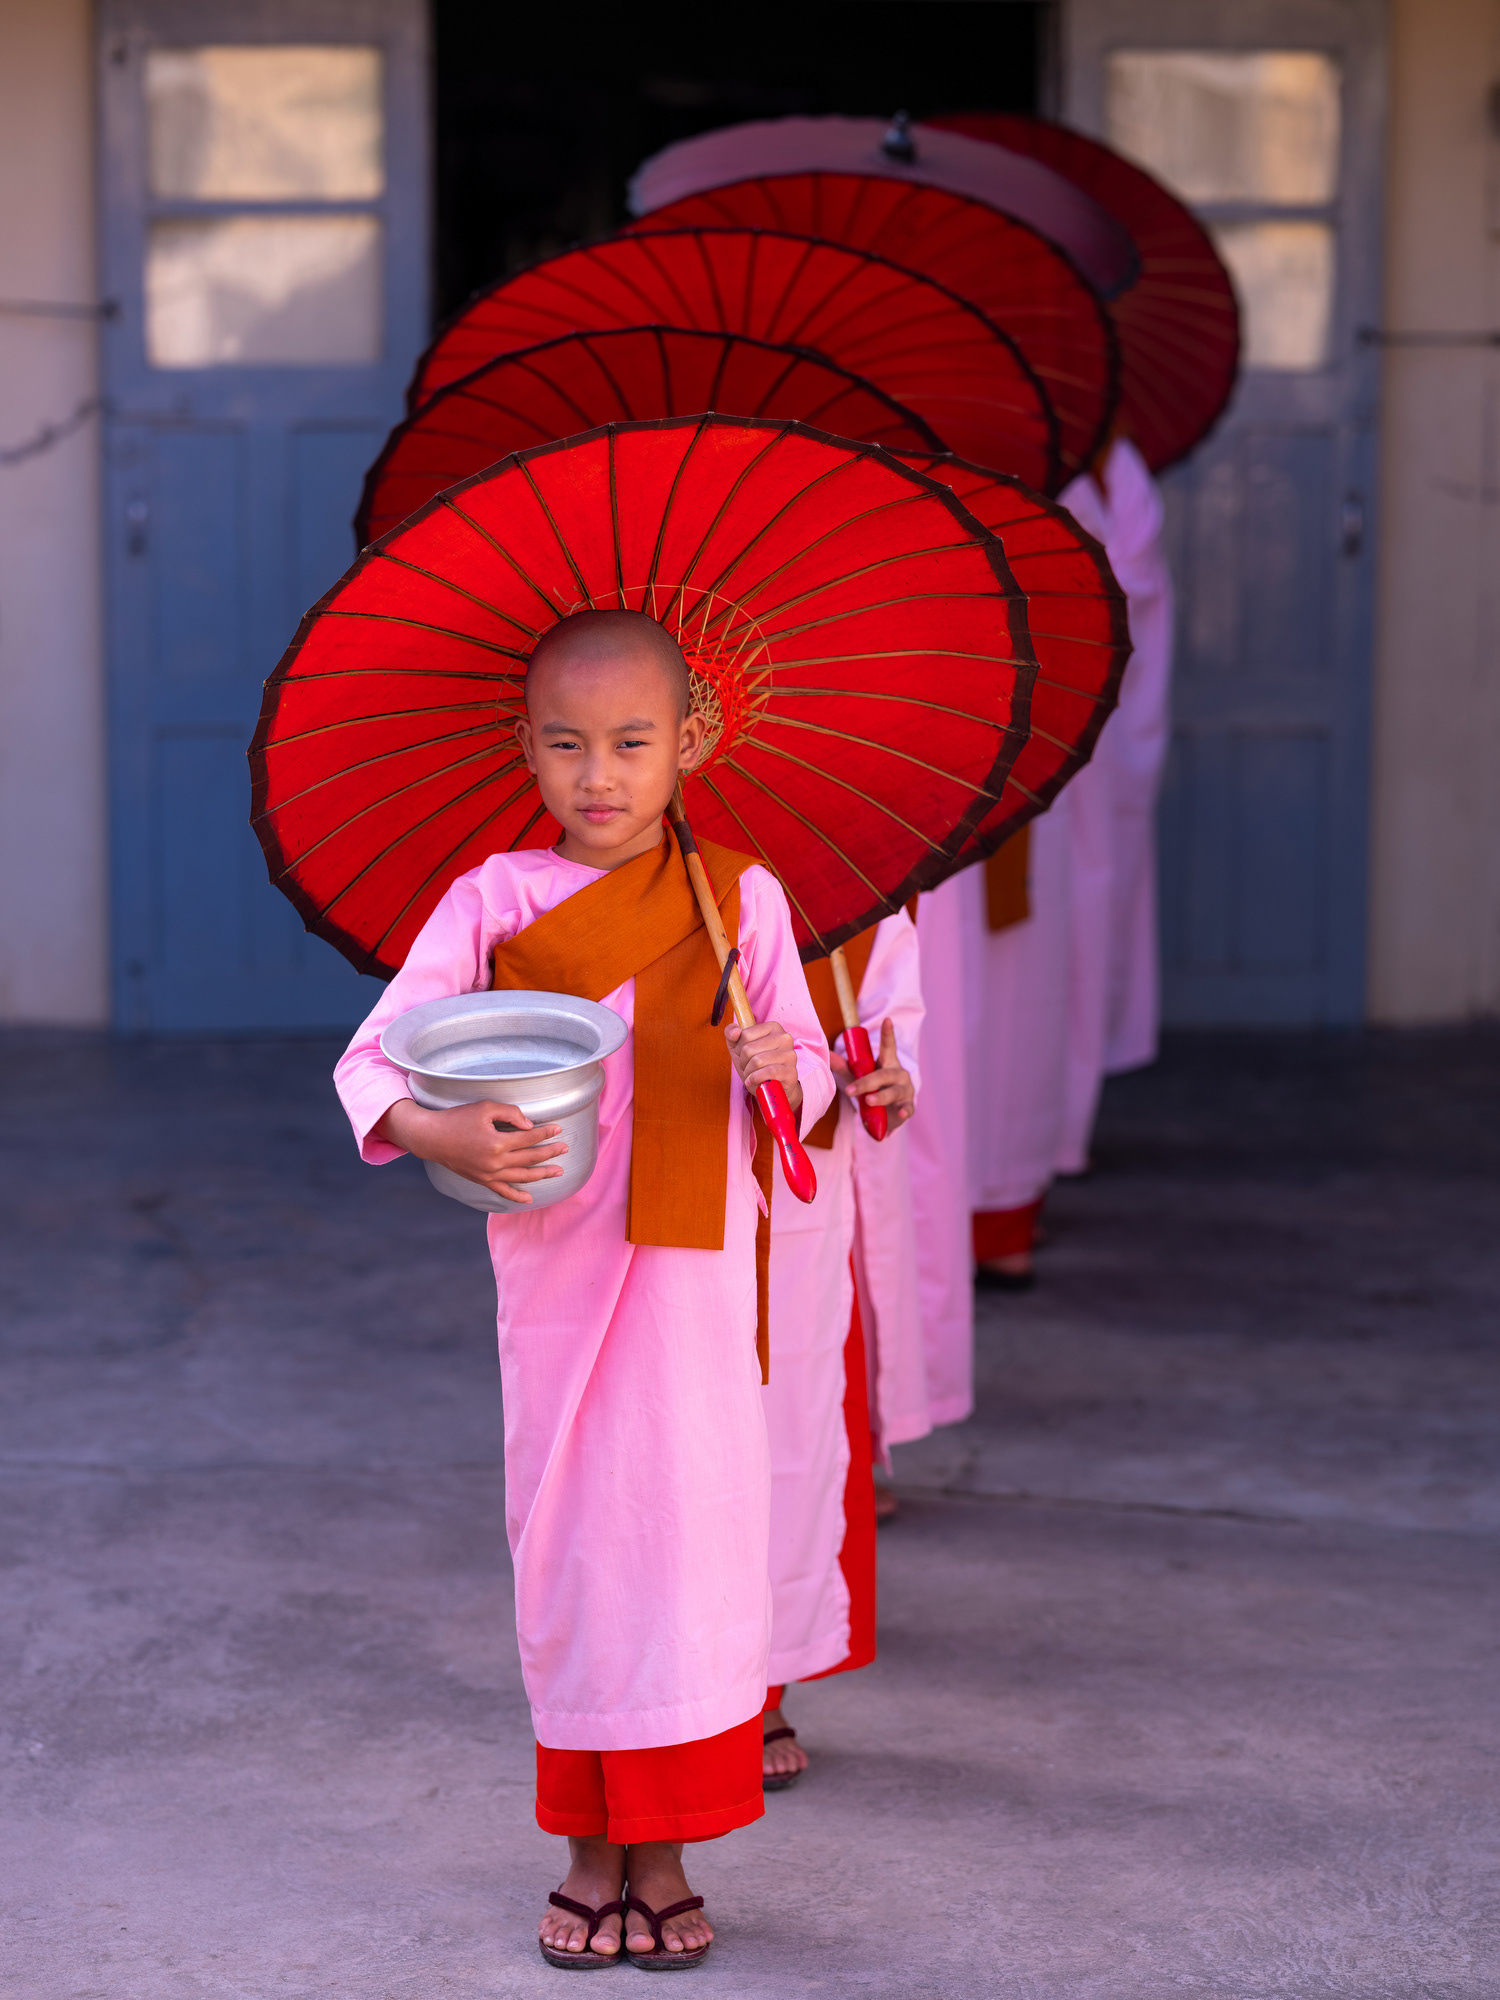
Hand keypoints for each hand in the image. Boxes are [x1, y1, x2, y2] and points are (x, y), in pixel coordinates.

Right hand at [373, 1096, 567, 1203]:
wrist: (432, 1137)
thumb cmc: (457, 1119)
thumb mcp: (484, 1108)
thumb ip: (510, 1113)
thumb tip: (529, 1125)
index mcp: (497, 1143)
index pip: (529, 1138)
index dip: (545, 1133)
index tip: (558, 1129)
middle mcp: (495, 1162)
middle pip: (530, 1158)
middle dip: (550, 1153)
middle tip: (564, 1149)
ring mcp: (489, 1175)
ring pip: (522, 1177)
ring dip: (542, 1174)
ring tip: (558, 1171)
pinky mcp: (481, 1180)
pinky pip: (503, 1191)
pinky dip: (517, 1196)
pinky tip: (530, 1198)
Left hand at [725, 1019, 802, 1113]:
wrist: (772, 1088)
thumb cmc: (755, 1065)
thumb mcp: (739, 1047)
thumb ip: (731, 1033)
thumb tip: (735, 1032)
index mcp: (773, 1027)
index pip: (745, 1035)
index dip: (739, 1048)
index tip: (744, 1055)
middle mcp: (785, 1038)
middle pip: (749, 1049)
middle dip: (743, 1062)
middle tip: (748, 1067)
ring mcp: (790, 1055)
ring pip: (757, 1061)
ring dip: (748, 1072)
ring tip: (751, 1074)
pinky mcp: (791, 1072)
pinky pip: (768, 1072)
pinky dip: (756, 1079)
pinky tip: (753, 1081)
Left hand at [840, 1018, 914, 1125]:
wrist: (887, 1115)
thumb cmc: (874, 1089)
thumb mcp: (859, 1077)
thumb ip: (845, 1067)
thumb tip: (827, 1054)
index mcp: (887, 1063)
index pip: (888, 1047)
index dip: (888, 1034)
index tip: (887, 1020)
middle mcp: (899, 1074)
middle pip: (885, 1074)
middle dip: (868, 1081)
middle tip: (851, 1090)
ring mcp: (905, 1090)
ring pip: (894, 1091)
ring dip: (881, 1096)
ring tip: (868, 1101)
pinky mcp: (908, 1106)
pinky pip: (907, 1108)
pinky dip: (904, 1111)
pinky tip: (900, 1114)